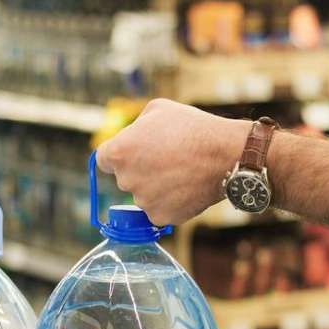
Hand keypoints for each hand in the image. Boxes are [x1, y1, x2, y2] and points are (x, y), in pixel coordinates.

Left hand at [96, 99, 249, 226]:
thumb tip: (130, 138)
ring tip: (180, 171)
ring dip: (156, 187)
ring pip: (143, 195)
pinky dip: (170, 202)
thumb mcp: (157, 110)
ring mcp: (143, 201)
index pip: (103, 160)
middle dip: (140, 170)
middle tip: (166, 159)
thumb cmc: (192, 128)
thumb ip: (135, 126)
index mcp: (119, 152)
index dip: (120, 155)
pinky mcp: (161, 217)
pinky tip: (185, 187)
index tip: (134, 154)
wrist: (225, 154)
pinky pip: (159, 210)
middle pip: (125, 178)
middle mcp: (126, 180)